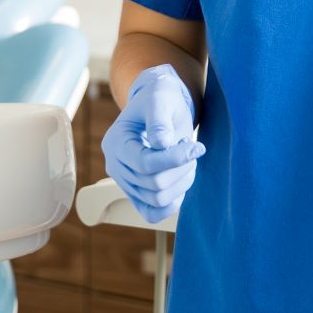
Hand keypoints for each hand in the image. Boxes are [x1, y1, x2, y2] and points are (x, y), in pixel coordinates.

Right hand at [101, 64, 205, 224]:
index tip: (197, 147)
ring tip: (188, 160)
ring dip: (182, 182)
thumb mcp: (161, 99)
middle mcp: (115, 165)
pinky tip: (181, 180)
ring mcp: (124, 182)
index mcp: (116, 142)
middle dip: (181, 169)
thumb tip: (161, 144)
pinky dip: (172, 203)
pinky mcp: (136, 193)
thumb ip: (159, 120)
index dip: (174, 159)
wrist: (159, 105)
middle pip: (153, 184)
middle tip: (192, 149)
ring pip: (157, 199)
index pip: (145, 163)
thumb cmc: (160, 99)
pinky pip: (152, 213)